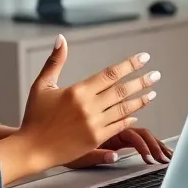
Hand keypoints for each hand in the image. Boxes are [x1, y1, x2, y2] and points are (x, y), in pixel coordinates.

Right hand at [14, 36, 161, 171]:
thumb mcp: (42, 85)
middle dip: (142, 81)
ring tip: (152, 92)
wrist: (31, 149)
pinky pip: (118, 126)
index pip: (110, 73)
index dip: (130, 64)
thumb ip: (55, 61)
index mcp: (78, 91)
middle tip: (155, 75)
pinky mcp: (96, 139)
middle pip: (122, 90)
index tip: (144, 57)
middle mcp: (89, 107)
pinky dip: (129, 118)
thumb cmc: (34, 117)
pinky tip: (136, 114)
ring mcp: (94, 124)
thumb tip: (60, 39)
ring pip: (124, 108)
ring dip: (141, 100)